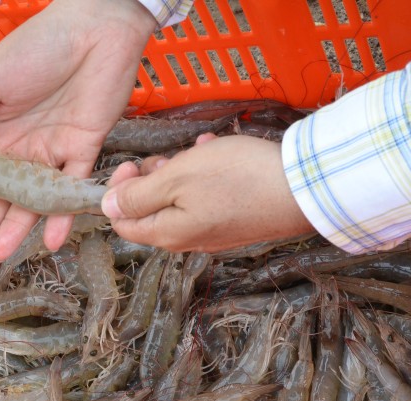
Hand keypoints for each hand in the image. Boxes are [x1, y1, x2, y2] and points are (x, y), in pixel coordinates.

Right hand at [0, 0, 154, 261]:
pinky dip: (63, 215)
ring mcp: (51, 154)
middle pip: (1, 198)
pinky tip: (52, 240)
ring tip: (0, 253)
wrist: (93, 28)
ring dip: (17, 228)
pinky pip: (72, 190)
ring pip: (33, 201)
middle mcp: (20, 151)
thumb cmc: (35, 48)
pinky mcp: (83, 151)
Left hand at [102, 134, 314, 252]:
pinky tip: (216, 153)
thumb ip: (137, 195)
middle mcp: (188, 240)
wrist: (305, 189)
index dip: (119, 192)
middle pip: (152, 209)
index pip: (122, 222)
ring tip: (198, 149)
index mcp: (168, 235)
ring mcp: (215, 233)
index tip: (132, 164)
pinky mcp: (237, 222)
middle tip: (168, 156)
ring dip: (182, 171)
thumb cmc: (237, 178)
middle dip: (154, 177)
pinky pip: (207, 198)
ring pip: (180, 199)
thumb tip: (106, 207)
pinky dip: (206, 174)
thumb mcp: (177, 179)